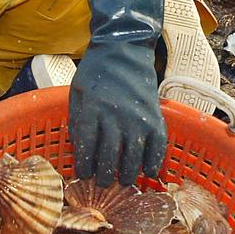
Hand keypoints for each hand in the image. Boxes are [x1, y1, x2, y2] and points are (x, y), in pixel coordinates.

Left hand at [69, 43, 167, 185]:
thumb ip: (78, 121)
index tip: (84, 175)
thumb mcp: (77, 93)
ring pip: (133, 156)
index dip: (84, 165)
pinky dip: (153, 163)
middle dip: (105, 176)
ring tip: (122, 182)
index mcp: (92, 108)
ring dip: (127, 174)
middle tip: (103, 184)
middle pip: (109, 156)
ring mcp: (138, 117)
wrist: (125, 49)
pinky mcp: (156, 117)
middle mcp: (115, 115)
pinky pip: (157, 147)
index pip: (86, 146)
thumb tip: (81, 151)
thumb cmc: (96, 72)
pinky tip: (147, 172)